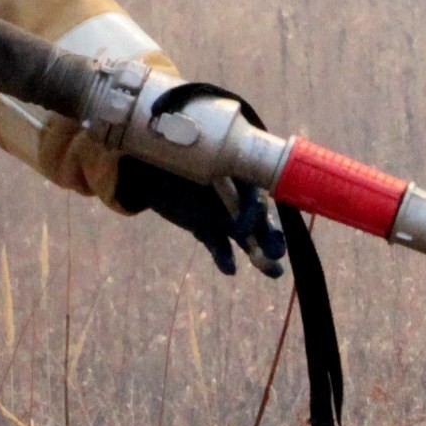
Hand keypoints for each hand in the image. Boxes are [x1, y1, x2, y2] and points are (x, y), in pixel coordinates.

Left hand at [114, 158, 287, 277]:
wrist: (148, 161)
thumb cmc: (176, 154)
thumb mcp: (194, 161)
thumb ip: (210, 171)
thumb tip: (224, 181)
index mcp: (239, 175)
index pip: (255, 197)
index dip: (254, 215)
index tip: (242, 229)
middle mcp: (235, 196)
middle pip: (259, 219)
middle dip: (272, 237)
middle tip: (277, 253)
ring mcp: (221, 214)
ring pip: (246, 236)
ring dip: (260, 254)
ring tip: (275, 271)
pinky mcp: (205, 228)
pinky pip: (218, 244)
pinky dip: (224, 257)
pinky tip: (229, 269)